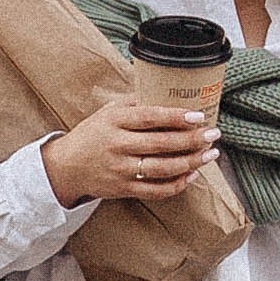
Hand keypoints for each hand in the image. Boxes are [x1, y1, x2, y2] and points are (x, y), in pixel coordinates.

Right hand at [42, 97, 215, 205]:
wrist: (66, 167)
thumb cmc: (93, 134)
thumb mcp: (108, 112)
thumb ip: (135, 103)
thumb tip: (166, 90)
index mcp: (114, 121)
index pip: (150, 117)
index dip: (176, 117)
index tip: (198, 115)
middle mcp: (117, 146)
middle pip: (161, 144)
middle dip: (192, 140)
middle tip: (213, 134)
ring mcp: (120, 170)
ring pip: (162, 169)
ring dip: (191, 162)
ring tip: (210, 154)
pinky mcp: (123, 190)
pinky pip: (156, 190)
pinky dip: (177, 184)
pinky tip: (192, 175)